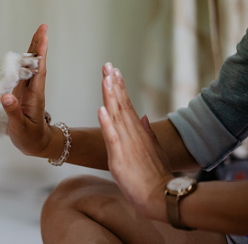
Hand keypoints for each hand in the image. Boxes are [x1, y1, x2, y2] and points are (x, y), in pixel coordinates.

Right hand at [1, 24, 51, 156]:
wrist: (37, 145)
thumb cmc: (30, 138)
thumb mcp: (20, 128)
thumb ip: (13, 113)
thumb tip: (6, 96)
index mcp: (35, 96)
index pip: (38, 71)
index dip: (40, 55)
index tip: (44, 38)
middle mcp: (34, 90)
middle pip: (37, 63)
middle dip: (39, 45)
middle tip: (44, 26)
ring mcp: (30, 90)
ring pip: (32, 65)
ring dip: (34, 49)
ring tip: (38, 32)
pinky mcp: (24, 92)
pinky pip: (26, 72)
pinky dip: (26, 59)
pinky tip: (25, 52)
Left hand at [97, 63, 173, 220]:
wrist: (161, 196)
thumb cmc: (155, 175)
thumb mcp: (153, 151)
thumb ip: (147, 132)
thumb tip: (144, 116)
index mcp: (138, 132)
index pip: (127, 105)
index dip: (120, 87)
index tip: (114, 70)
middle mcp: (132, 134)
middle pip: (121, 105)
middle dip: (114, 84)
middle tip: (107, 65)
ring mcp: (127, 144)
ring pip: (116, 116)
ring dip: (110, 96)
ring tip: (106, 78)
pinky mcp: (120, 157)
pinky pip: (111, 137)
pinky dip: (106, 123)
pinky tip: (101, 109)